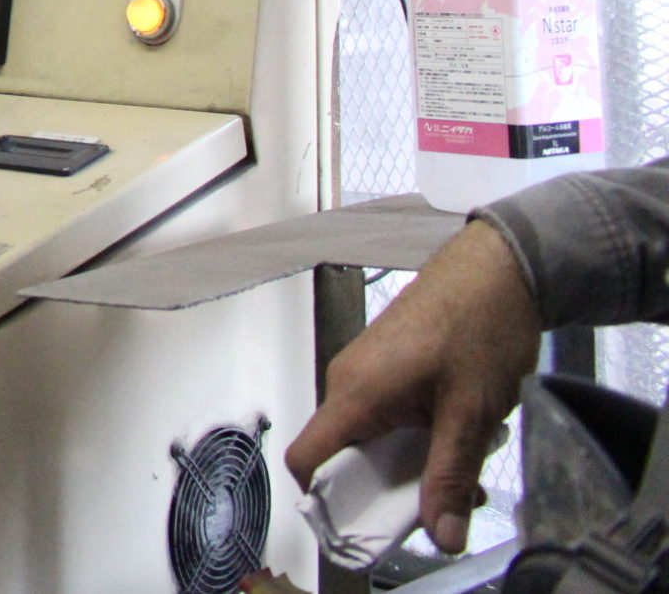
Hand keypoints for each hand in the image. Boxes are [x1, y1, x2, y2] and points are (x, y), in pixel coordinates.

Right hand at [284, 220, 542, 553]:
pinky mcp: (385, 366)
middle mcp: (348, 382)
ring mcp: (365, 372)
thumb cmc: (478, 325)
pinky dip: (417, 436)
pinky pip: (385, 417)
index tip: (367, 526)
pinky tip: (459, 432)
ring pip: (371, 438)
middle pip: (343, 456)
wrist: (498, 268)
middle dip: (390, 488)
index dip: (326, 500)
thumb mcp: (470, 414)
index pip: (306, 457)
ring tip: (464, 461)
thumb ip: (449, 476)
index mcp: (355, 393)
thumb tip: (442, 536)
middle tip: (445, 498)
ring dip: (412, 462)